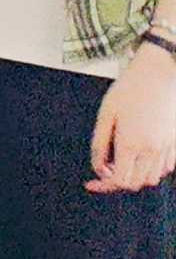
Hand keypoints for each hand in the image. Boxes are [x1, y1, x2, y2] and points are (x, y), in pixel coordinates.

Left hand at [90, 49, 175, 193]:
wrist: (159, 73)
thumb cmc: (130, 90)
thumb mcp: (106, 114)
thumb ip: (100, 144)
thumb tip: (99, 169)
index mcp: (131, 143)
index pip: (119, 181)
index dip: (103, 185)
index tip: (91, 182)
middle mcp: (152, 149)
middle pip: (135, 184)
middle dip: (118, 182)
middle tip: (105, 169)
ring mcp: (168, 147)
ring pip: (152, 179)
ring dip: (136, 176)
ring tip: (122, 161)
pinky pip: (166, 168)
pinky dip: (152, 168)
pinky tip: (140, 155)